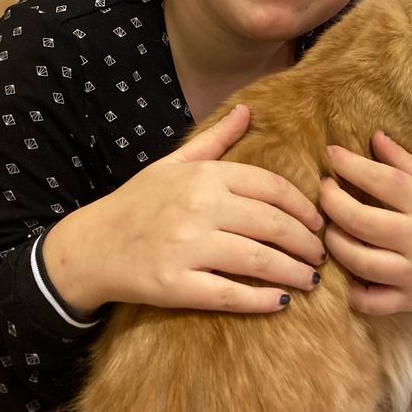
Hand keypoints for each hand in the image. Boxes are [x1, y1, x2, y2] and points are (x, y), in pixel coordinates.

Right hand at [42, 104, 324, 315]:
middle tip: (320, 255)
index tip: (317, 223)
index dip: (303, 207)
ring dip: (294, 272)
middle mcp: (199, 208)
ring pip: (260, 260)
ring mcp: (187, 247)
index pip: (271, 187)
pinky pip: (231, 294)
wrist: (90, 247)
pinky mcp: (176, 285)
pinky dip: (262, 300)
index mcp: (204, 177)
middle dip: (306, 243)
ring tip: (311, 280)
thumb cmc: (138, 203)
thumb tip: (247, 110)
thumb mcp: (173, 164)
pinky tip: (282, 302)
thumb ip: (215, 140)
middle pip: (273, 225)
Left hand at [320, 131, 411, 315]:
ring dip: (334, 242)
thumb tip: (375, 137)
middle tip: (324, 190)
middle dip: (332, 202)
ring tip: (331, 227)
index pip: (382, 180)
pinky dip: (352, 291)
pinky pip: (371, 301)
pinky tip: (348, 272)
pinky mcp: (410, 301)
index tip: (331, 153)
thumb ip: (407, 165)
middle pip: (361, 221)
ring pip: (358, 261)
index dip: (350, 165)